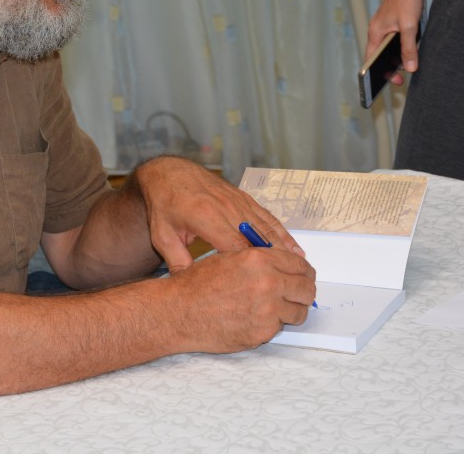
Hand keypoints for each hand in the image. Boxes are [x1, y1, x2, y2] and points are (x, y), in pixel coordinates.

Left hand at [129, 157, 303, 272]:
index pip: (234, 247)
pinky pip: (266, 217)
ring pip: (266, 227)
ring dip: (284, 248)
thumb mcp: (163, 236)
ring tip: (300, 269)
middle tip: (291, 284)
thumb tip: (187, 289)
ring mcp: (237, 201)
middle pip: (256, 239)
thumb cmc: (164, 205)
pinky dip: (281, 232)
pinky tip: (293, 247)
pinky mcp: (242, 197)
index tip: (262, 287)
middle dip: (274, 262)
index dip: (249, 268)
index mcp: (206, 218)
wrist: (168, 173)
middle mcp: (226, 208)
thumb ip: (176, 262)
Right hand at [166, 245, 315, 351]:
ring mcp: (267, 310)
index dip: (304, 272)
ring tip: (277, 309)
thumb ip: (260, 260)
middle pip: (307, 289)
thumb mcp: (229, 257)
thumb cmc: (197, 284)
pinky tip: (256, 319)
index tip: (304, 276)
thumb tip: (283, 266)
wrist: (179, 312)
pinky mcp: (262, 332)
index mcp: (259, 259)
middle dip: (304, 291)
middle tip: (298, 294)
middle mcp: (267, 283)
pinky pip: (280, 328)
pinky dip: (272, 324)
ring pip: (299, 312)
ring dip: (292, 310)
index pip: (300, 265)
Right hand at [366, 0, 424, 82]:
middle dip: (389, 66)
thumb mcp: (409, 27)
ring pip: (389, 45)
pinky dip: (402, 45)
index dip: (380, 72)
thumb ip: (408, 49)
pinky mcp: (395, 19)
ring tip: (408, 64)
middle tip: (401, 76)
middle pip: (379, 53)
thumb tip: (410, 68)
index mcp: (375, 32)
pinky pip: (396, 37)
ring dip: (397, 55)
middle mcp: (378, 29)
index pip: (371, 58)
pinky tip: (412, 47)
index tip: (393, 81)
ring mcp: (386, 24)